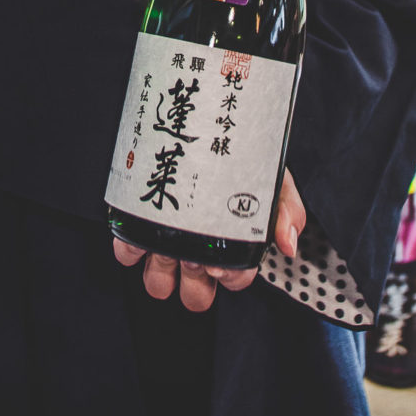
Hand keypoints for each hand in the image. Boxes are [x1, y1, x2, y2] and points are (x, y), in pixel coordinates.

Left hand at [112, 168, 306, 312]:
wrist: (202, 123)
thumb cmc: (240, 159)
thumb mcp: (269, 177)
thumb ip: (286, 208)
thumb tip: (288, 243)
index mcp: (230, 244)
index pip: (236, 279)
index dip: (229, 277)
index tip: (218, 264)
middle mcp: (199, 250)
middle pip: (197, 291)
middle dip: (195, 281)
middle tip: (193, 255)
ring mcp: (167, 243)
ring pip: (160, 281)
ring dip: (160, 273)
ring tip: (166, 245)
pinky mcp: (137, 229)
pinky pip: (127, 252)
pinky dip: (129, 247)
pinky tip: (139, 230)